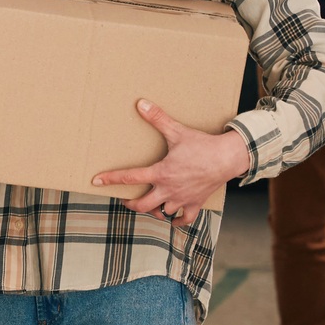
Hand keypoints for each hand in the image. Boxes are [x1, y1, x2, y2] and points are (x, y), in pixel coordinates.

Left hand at [91, 99, 250, 226]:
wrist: (228, 158)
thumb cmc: (202, 145)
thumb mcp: (177, 131)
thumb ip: (157, 118)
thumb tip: (141, 103)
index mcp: (161, 173)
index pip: (130, 178)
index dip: (111, 179)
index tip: (96, 181)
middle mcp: (168, 190)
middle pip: (142, 205)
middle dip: (131, 203)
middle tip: (126, 200)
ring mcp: (182, 199)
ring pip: (161, 213)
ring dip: (154, 211)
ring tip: (150, 206)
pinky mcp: (195, 203)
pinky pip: (184, 219)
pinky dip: (177, 220)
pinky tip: (172, 217)